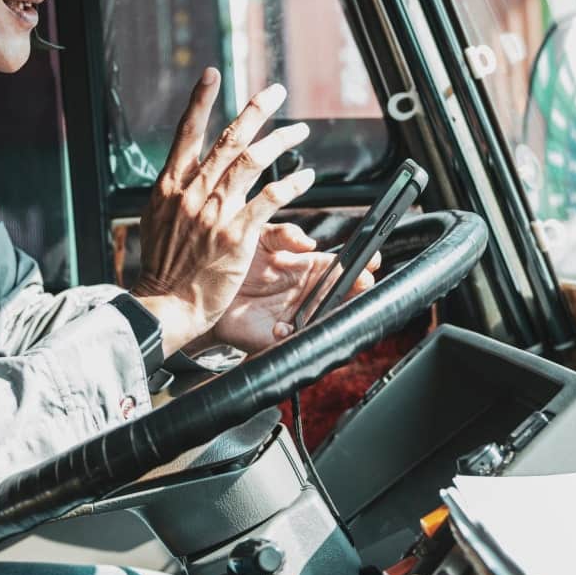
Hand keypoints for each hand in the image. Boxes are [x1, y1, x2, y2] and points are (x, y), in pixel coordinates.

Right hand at [132, 69, 315, 353]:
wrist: (166, 304)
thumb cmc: (162, 267)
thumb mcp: (156, 220)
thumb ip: (173, 193)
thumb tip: (181, 173)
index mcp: (169, 186)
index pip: (186, 133)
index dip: (200, 101)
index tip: (212, 75)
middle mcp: (192, 192)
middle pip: (227, 140)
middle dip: (255, 111)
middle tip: (275, 92)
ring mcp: (214, 211)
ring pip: (250, 161)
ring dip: (279, 141)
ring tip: (300, 131)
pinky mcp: (235, 234)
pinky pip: (269, 198)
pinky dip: (289, 183)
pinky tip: (305, 175)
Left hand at [208, 223, 380, 353]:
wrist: (204, 287)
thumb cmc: (235, 259)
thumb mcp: (259, 237)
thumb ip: (283, 234)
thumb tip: (308, 242)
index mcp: (306, 266)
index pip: (340, 267)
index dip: (359, 265)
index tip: (371, 262)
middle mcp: (305, 292)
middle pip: (340, 294)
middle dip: (355, 290)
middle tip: (360, 284)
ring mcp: (294, 314)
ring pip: (323, 318)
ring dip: (328, 315)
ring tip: (327, 307)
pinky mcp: (275, 335)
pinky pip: (292, 340)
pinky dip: (290, 335)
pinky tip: (282, 328)